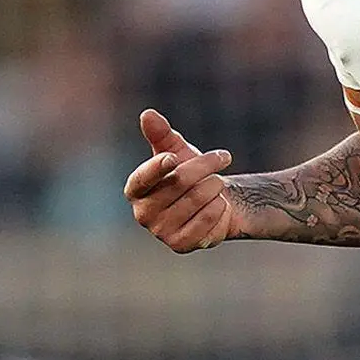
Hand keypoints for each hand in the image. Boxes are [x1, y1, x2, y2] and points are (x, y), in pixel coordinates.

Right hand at [125, 109, 240, 251]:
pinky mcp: (181, 245)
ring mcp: (161, 232)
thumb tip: (148, 115)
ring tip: (218, 184)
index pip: (141, 179)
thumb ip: (161, 134)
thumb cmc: (189, 173)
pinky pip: (208, 219)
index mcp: (136, 189)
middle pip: (179, 182)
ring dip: (215, 185)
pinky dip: (219, 207)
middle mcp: (143, 213)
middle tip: (223, 156)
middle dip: (205, 166)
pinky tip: (219, 204)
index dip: (156, 169)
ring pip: (197, 199)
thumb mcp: (176, 150)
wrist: (213, 202)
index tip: (172, 158)